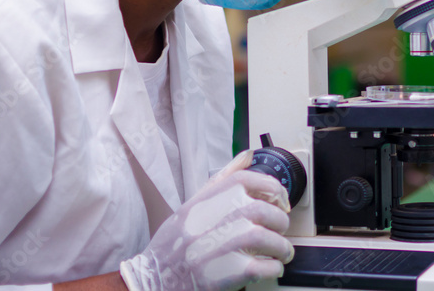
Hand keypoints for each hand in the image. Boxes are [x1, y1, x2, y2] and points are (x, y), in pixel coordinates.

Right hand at [120, 150, 293, 290]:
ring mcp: (217, 247)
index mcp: (204, 202)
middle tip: (280, 232)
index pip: (246, 180)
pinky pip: (262, 268)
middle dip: (280, 222)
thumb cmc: (173, 245)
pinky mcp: (224, 274)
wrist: (151, 281)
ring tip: (281, 253)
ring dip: (281, 247)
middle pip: (262, 211)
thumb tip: (247, 156)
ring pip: (266, 238)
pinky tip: (270, 268)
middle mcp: (210, 220)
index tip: (281, 200)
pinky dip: (273, 268)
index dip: (271, 188)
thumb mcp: (191, 206)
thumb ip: (221, 181)